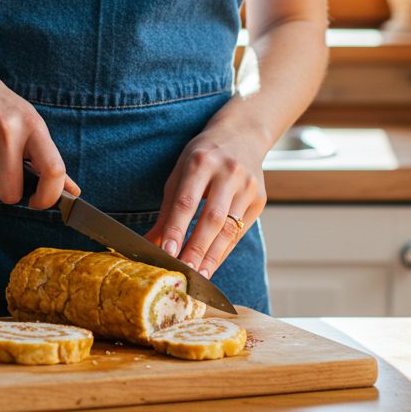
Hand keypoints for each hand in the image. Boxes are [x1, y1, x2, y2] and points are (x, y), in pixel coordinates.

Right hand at [0, 54, 78, 208]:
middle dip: (7, 193)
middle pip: (12, 192)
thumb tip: (73, 192)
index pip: (53, 171)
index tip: (37, 202)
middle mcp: (9, 130)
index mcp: (33, 125)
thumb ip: (48, 158)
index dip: (48, 197)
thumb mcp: (28, 122)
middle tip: (3, 174)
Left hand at [145, 128, 267, 278]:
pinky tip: (212, 265)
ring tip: (199, 277)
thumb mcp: (180, 172)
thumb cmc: (204, 156)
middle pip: (212, 218)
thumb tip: (150, 242)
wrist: (243, 135)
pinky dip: (224, 250)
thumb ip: (167, 209)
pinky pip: (240, 231)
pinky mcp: (260, 199)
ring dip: (212, 256)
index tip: (166, 251)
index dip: (176, 228)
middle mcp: (228, 172)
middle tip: (183, 272)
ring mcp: (248, 186)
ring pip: (230, 228)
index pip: (187, 201)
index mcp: (202, 161)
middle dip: (197, 248)